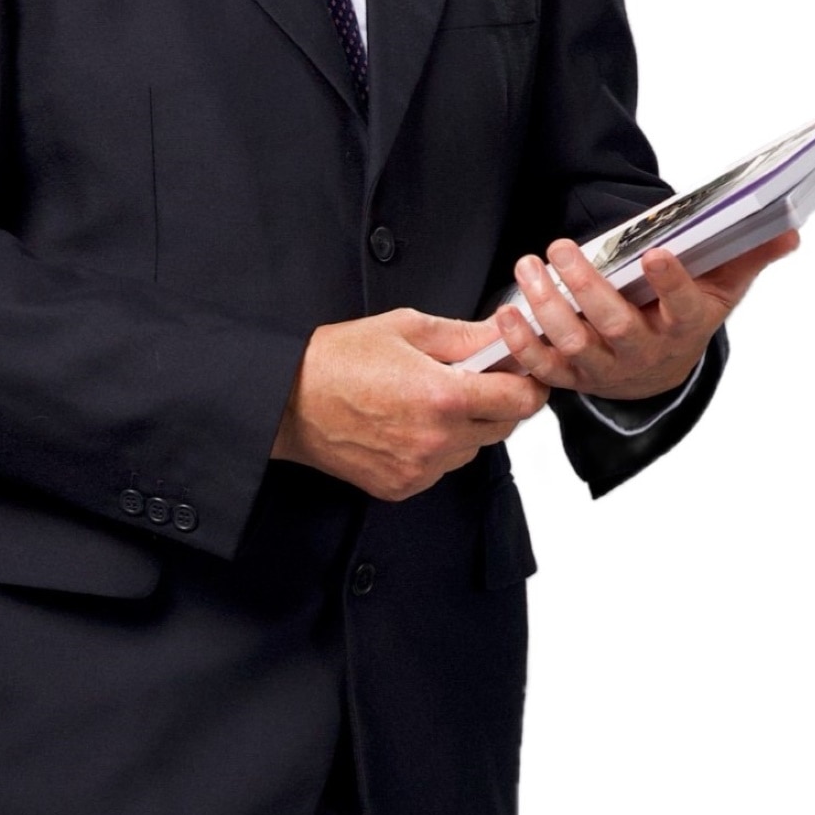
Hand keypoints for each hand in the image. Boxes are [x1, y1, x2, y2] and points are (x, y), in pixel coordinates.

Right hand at [274, 305, 546, 499]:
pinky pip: (441, 469)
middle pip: (504, 427)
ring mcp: (420, 469)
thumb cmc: (336, 360)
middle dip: (498, 402)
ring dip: (467, 427)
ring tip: (429, 401)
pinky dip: (437, 449)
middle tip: (472, 379)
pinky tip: (409, 425)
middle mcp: (437, 440)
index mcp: (443, 396)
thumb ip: (464, 335)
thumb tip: (502, 333)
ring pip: (473, 450)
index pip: (521, 400)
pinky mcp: (402, 487)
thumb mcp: (405, 328)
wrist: (286, 402)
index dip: (528, 383)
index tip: (521, 372)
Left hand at [490, 227, 800, 400]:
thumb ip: (751, 254)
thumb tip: (791, 229)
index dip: (670, 284)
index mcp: (683, 327)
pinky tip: (506, 312)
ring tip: (529, 265)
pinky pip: (544, 367)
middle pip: (614, 324)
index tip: (656, 254)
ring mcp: (605, 370)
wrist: (659, 370)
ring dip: (546, 306)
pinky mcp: (573, 379)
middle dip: (585, 286)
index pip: (682, 308)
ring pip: (573, 343)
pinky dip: (521, 344)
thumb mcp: (724, 286)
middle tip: (562, 246)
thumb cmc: (688, 313)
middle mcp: (644, 354)